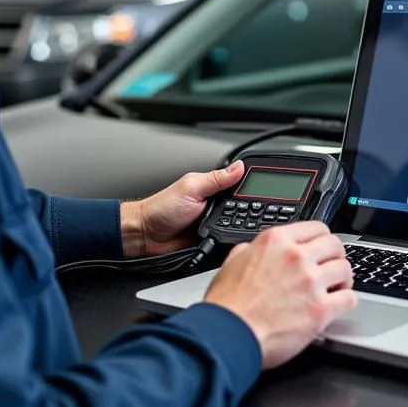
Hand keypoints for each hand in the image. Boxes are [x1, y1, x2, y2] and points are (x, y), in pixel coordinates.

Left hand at [120, 161, 244, 257]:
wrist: (146, 235)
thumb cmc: (161, 208)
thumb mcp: (191, 188)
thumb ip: (216, 179)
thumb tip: (239, 166)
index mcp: (211, 186)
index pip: (237, 184)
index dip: (249, 186)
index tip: (261, 189)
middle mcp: (214, 203)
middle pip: (241, 206)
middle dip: (245, 210)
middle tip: (240, 211)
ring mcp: (213, 221)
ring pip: (236, 224)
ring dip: (236, 226)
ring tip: (227, 225)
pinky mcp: (211, 238)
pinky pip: (226, 239)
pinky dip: (228, 240)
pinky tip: (226, 238)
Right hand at [204, 222, 355, 369]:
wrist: (228, 334)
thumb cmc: (227, 305)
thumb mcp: (232, 263)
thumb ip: (249, 251)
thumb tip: (253, 250)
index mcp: (276, 241)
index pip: (316, 227)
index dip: (322, 239)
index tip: (323, 247)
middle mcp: (296, 256)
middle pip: (335, 245)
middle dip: (336, 257)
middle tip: (332, 267)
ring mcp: (310, 282)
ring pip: (345, 269)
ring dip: (343, 279)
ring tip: (337, 287)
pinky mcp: (320, 309)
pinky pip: (349, 298)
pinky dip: (346, 301)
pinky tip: (339, 304)